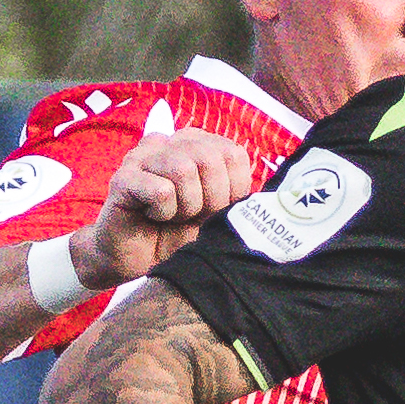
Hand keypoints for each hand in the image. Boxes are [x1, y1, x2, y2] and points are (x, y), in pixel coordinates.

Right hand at [73, 132, 257, 293]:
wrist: (136, 261)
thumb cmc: (177, 234)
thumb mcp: (218, 215)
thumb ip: (240, 196)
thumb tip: (280, 195)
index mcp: (198, 145)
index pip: (234, 154)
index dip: (231, 191)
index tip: (212, 210)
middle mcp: (171, 142)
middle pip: (209, 158)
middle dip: (208, 199)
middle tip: (189, 215)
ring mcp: (144, 156)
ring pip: (183, 170)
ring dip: (184, 207)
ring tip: (170, 215)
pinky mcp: (124, 177)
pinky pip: (160, 190)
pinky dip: (163, 213)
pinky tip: (152, 217)